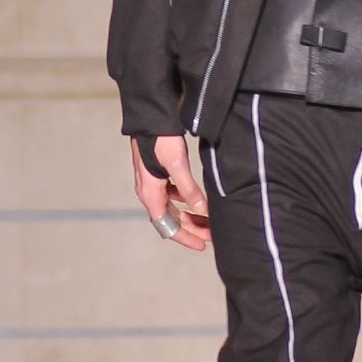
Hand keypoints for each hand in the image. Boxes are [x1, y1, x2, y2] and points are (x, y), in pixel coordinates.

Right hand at [132, 133, 210, 253]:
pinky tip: (195, 198)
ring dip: (190, 215)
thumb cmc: (160, 138)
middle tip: (212, 233)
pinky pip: (171, 194)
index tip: (203, 245)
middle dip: (192, 228)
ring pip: (172, 207)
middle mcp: (149, 192)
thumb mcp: (177, 164)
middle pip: (171, 219)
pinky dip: (184, 200)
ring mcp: (152, 183)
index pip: (168, 227)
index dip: (186, 237)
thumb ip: (188, 189)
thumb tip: (202, 210)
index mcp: (150, 194)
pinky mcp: (157, 174)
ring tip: (208, 218)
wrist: (149, 116)